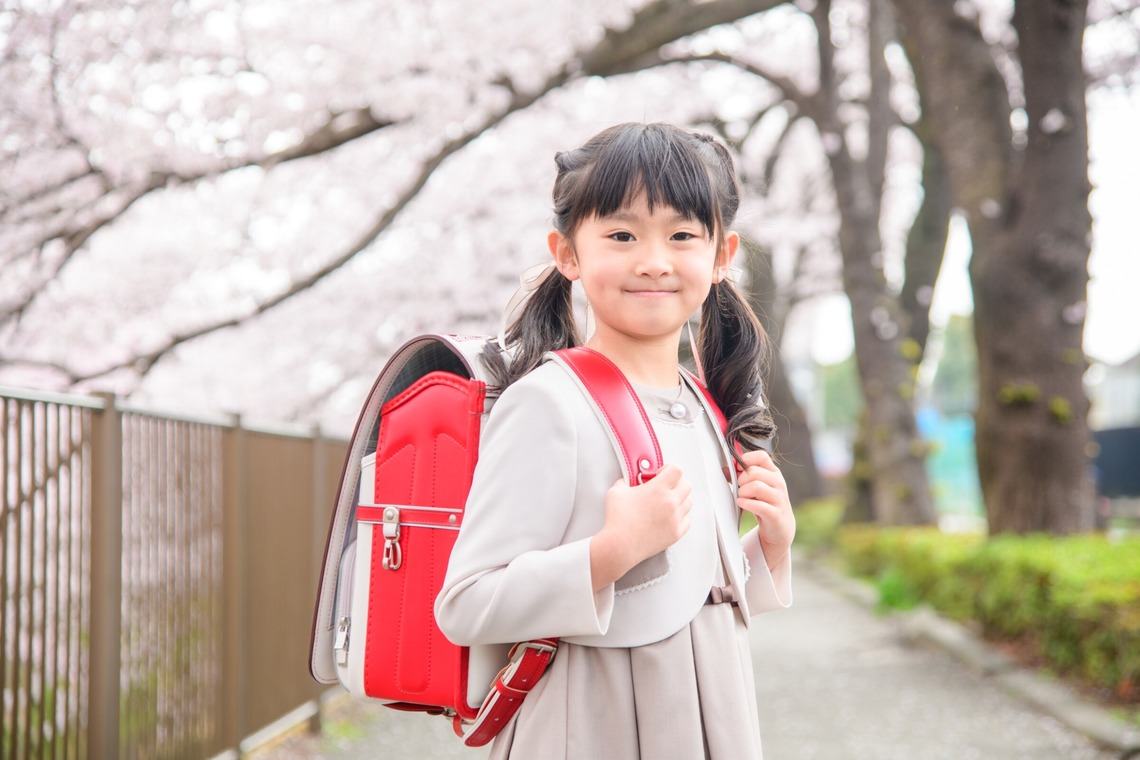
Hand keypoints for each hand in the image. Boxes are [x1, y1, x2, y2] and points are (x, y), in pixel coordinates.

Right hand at [589, 464, 691, 590]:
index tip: (660, 474)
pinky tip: (667, 518)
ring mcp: (675, 519)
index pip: (676, 470)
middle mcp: (670, 502)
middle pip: (686, 485)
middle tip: (664, 487)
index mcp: (658, 489)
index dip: (668, 469)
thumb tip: (626, 481)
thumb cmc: (617, 520)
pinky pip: (686, 521)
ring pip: (688, 503)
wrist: (620, 546)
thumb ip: (624, 481)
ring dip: (679, 500)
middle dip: (676, 483)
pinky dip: (679, 518)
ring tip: (665, 504)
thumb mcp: (616, 492)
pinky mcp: (676, 533)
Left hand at [736, 449, 794, 569]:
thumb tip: (725, 469)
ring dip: (743, 492)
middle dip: (741, 480)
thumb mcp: (754, 488)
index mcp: (773, 473)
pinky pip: (759, 505)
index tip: (737, 470)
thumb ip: (741, 477)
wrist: (780, 528)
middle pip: (754, 471)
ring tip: (740, 497)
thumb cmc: (764, 503)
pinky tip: (741, 503)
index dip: (745, 460)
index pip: (761, 456)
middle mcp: (778, 483)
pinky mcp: (776, 514)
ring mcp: (779, 498)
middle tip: (739, 488)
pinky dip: (746, 504)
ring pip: (756, 486)